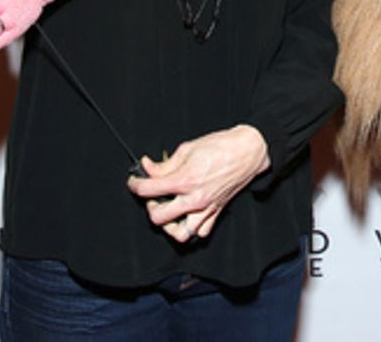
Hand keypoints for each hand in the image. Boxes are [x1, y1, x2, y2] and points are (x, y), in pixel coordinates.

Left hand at [126, 126, 269, 242]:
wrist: (247, 151)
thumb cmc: (220, 146)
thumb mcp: (187, 149)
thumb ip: (165, 164)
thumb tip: (148, 168)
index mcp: (185, 180)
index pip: (148, 190)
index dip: (135, 184)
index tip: (134, 181)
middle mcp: (194, 199)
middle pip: (159, 217)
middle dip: (150, 206)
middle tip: (152, 196)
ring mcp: (206, 208)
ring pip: (181, 234)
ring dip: (170, 225)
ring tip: (168, 212)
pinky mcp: (216, 212)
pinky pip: (201, 232)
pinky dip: (192, 227)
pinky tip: (187, 216)